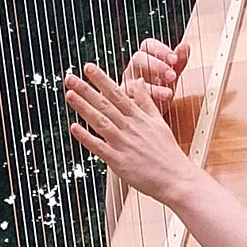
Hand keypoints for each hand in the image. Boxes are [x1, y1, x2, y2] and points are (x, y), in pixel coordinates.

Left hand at [65, 59, 193, 210]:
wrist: (177, 179)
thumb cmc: (168, 153)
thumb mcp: (159, 122)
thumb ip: (146, 101)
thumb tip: (138, 81)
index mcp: (139, 117)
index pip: (118, 94)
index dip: (102, 80)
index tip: (89, 67)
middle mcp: (130, 127)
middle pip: (105, 104)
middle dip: (86, 90)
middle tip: (70, 77)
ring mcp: (124, 144)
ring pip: (100, 121)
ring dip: (84, 107)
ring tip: (69, 94)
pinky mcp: (120, 162)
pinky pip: (100, 148)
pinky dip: (87, 138)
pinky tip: (74, 128)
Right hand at [123, 34, 189, 115]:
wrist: (148, 114)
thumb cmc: (159, 91)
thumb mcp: (170, 78)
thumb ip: (179, 63)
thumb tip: (185, 46)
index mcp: (143, 59)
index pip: (148, 45)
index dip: (160, 50)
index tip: (174, 59)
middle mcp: (132, 69)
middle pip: (138, 58)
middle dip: (156, 66)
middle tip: (172, 76)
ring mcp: (126, 86)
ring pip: (134, 82)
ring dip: (153, 88)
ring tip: (168, 94)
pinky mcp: (125, 102)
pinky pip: (131, 101)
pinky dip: (143, 103)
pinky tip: (154, 106)